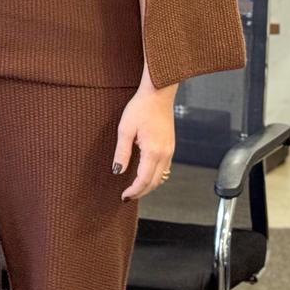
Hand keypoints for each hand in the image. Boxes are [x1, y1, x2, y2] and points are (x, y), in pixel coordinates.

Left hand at [112, 81, 176, 200]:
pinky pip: (164, 167)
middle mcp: (165, 154)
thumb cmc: (141, 107)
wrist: (158, 94)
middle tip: (128, 196)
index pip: (144, 180)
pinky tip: (145, 174)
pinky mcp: (171, 146)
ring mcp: (170, 150)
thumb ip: (122, 153)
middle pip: (155, 182)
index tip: (124, 196)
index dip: (134, 191)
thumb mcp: (125, 129)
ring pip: (161, 176)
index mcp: (153, 151)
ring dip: (149, 185)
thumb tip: (118, 171)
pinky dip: (155, 175)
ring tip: (135, 188)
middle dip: (141, 192)